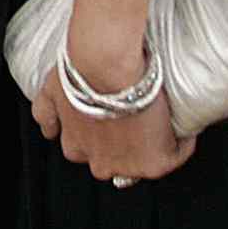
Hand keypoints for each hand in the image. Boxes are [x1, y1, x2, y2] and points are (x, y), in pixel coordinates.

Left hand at [30, 59, 196, 185]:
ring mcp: (128, 165)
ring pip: (145, 161)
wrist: (106, 63)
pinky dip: (181, 141)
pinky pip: (176, 155)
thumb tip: (49, 130)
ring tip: (159, 117)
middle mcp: (98, 162)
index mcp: (75, 147)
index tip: (116, 118)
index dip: (105, 133)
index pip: (91, 152)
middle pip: (116, 161)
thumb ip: (46, 114)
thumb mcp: (51, 92)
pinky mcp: (155, 162)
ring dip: (153, 142)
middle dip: (126, 143)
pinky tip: (179, 123)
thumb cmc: (80, 71)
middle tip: (138, 115)